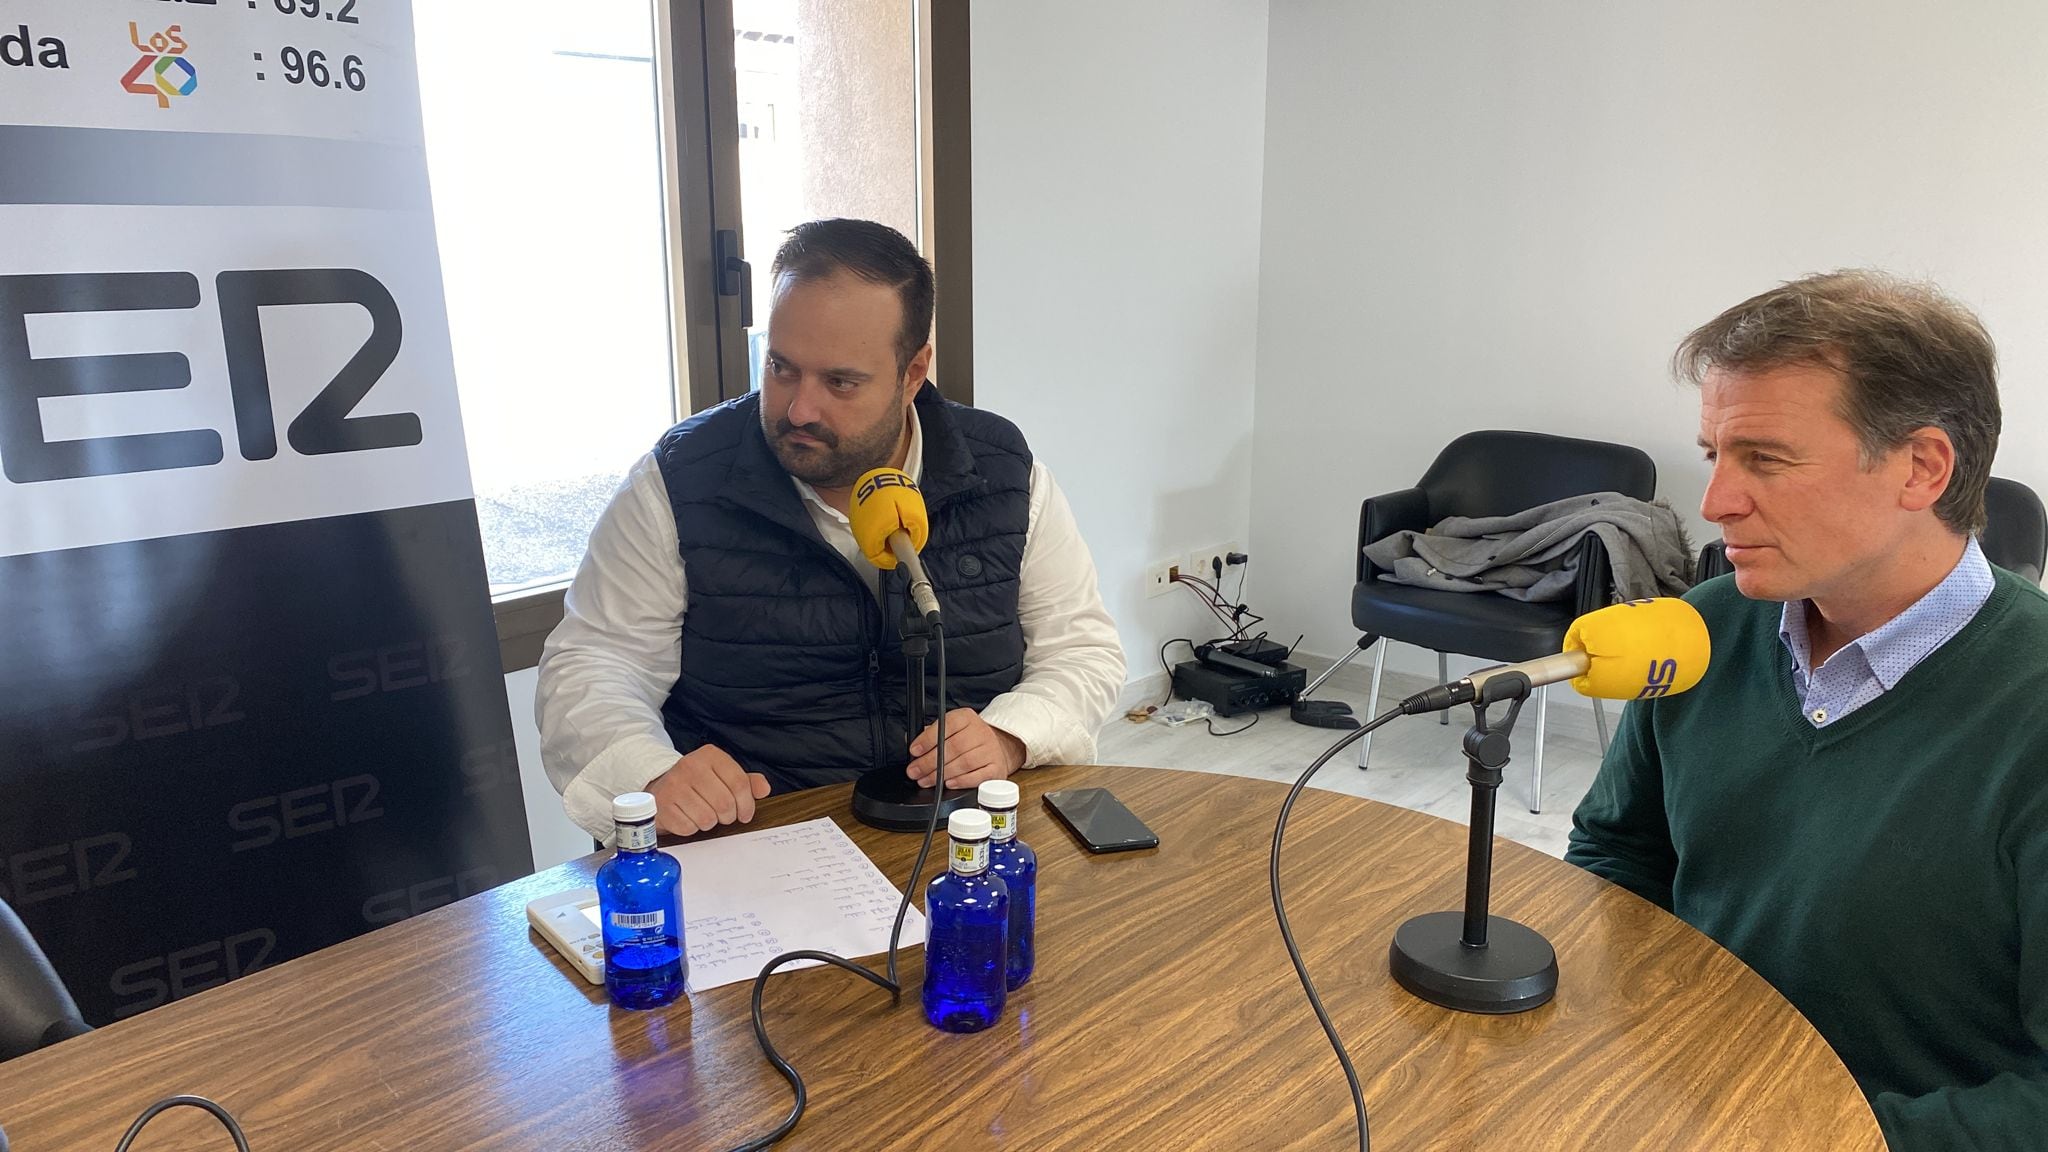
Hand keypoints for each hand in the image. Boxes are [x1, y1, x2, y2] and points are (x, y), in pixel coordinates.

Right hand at [647, 745, 771, 835]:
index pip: (739, 783)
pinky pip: (689, 827)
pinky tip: (690, 818)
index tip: (745, 814)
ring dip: (710, 823)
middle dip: (729, 816)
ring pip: (707, 818)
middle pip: (725, 803)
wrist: (661, 786)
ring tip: (706, 815)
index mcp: (709, 755)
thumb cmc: (698, 783)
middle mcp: (690, 766)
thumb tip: (764, 789)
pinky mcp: (662, 805)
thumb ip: (747, 782)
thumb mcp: (723, 776)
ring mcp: (674, 785)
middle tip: (724, 816)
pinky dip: (693, 828)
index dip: (747, 804)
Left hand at [907, 708, 1024, 790]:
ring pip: (964, 763)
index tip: (914, 751)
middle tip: (915, 771)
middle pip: (954, 747)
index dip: (928, 739)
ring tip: (926, 780)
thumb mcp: (951, 729)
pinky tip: (949, 784)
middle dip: (929, 762)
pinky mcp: (997, 768)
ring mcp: (991, 750)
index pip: (946, 725)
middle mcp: (981, 731)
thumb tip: (908, 740)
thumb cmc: (968, 740)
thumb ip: (930, 734)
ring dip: (942, 774)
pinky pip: (979, 776)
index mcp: (966, 718)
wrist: (996, 748)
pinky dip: (962, 781)